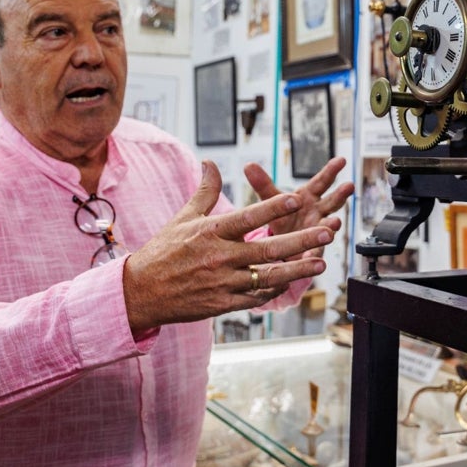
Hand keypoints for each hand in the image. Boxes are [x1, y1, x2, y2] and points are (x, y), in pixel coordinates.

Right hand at [122, 161, 333, 332]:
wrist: (141, 292)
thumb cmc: (164, 251)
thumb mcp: (184, 217)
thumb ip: (205, 191)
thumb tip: (210, 162)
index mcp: (211, 232)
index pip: (247, 217)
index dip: (272, 207)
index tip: (296, 198)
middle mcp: (219, 257)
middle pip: (266, 248)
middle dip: (300, 240)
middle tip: (326, 232)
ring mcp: (223, 282)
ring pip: (267, 276)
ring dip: (297, 269)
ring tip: (321, 262)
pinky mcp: (224, 303)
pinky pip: (256, 296)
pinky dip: (276, 289)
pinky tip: (294, 281)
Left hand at [243, 156, 354, 253]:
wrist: (281, 244)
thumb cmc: (282, 216)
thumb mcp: (271, 200)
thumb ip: (262, 184)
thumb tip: (248, 165)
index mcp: (309, 197)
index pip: (321, 181)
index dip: (331, 170)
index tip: (341, 160)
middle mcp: (318, 212)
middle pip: (332, 201)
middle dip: (340, 194)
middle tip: (348, 186)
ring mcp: (318, 231)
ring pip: (328, 226)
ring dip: (332, 224)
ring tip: (334, 222)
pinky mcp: (313, 249)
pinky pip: (315, 251)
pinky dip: (314, 253)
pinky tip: (311, 254)